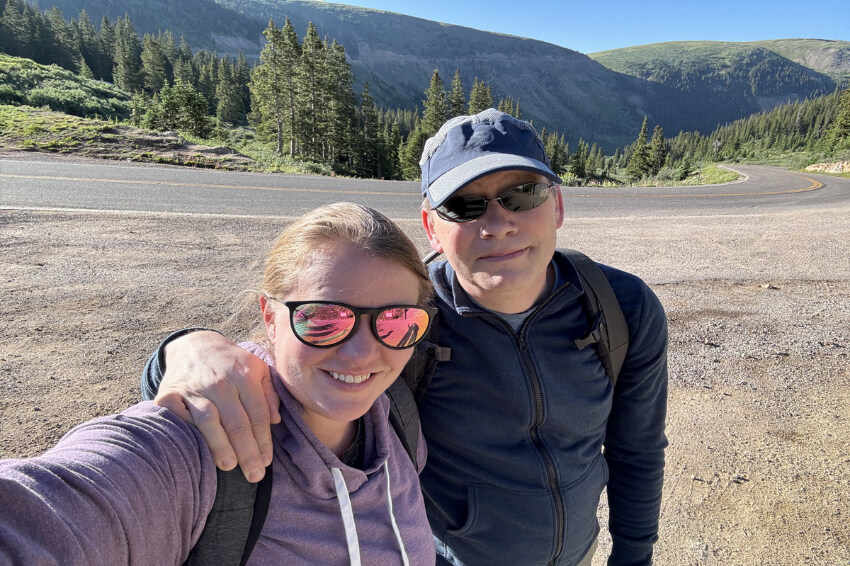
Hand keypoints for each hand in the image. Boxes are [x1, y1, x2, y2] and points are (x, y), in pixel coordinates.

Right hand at [154, 331, 279, 482]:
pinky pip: (179, 418)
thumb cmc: (232, 363)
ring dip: (220, 446)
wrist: (195, 345)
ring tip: (230, 466)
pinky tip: (196, 450)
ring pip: (209, 422)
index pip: (257, 414)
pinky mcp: (169, 394)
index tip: (267, 462)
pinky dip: (187, 434)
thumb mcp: (257, 369)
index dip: (263, 440)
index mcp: (245, 375)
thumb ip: (269, 393)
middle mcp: (220, 382)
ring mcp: (193, 388)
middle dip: (247, 452)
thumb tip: (275, 421)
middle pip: (236, 422)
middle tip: (254, 475)